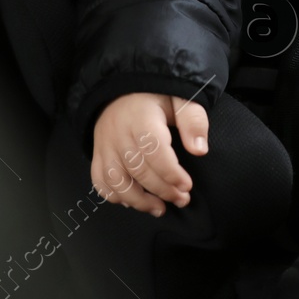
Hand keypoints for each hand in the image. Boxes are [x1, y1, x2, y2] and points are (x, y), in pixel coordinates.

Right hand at [90, 92, 209, 217]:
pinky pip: (100, 181)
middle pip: (138, 170)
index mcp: (141, 117)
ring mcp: (105, 146)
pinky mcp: (98, 155)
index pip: (154, 150)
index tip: (187, 186)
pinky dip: (115, 196)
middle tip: (182, 199)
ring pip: (117, 181)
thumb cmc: (156, 97)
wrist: (123, 90)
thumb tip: (200, 150)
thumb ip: (193, 121)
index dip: (171, 173)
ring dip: (139, 201)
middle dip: (162, 190)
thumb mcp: (181, 99)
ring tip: (160, 208)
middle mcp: (119, 133)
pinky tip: (134, 202)